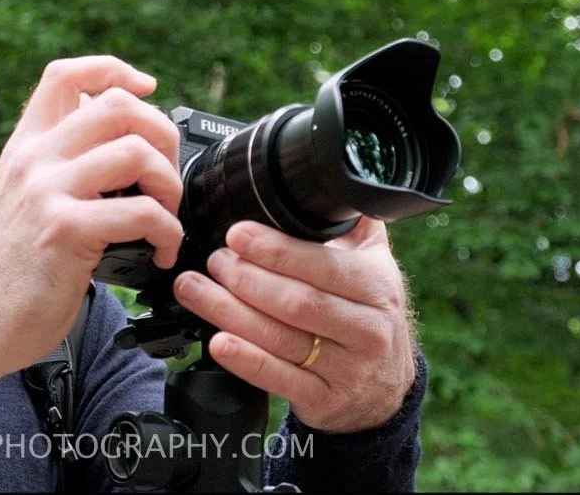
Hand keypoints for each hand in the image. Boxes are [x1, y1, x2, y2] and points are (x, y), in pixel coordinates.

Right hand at [0, 56, 184, 398]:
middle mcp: (33, 159)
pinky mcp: (65, 231)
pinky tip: (162, 252)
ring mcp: (46, 192)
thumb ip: (57, 168)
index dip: (114, 70)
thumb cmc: (9, 271)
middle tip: (165, 178)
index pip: (65, 75)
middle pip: (117, 104)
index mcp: (25, 147)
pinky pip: (142, 212)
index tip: (146, 89)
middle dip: (162, 136)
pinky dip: (168, 232)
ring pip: (137, 152)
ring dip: (170, 186)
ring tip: (166, 217)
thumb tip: (119, 148)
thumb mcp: (23, 199)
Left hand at [173, 216, 416, 433]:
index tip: (238, 235)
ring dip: (229, 312)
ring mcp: (346, 369)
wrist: (384, 392)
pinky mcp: (323, 399)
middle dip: (245, 278)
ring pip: (280, 337)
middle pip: (297, 302)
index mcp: (377, 288)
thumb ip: (354, 227)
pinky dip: (245, 360)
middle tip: (213, 260)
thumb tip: (328, 180)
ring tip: (194, 289)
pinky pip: (279, 378)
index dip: (277, 251)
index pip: (324, 266)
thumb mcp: (376, 269)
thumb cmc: (368, 318)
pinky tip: (217, 341)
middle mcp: (366, 329)